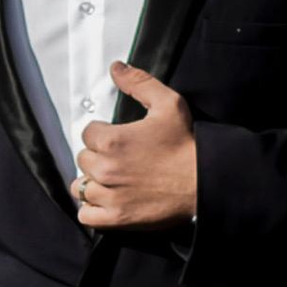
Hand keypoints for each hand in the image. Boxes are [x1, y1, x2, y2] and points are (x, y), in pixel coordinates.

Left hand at [74, 64, 198, 228]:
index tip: (118, 139)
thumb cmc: (188, 146)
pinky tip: (108, 200)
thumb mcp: (168, 105)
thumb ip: (139, 83)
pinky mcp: (116, 218)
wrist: (206, 182)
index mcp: (112, 140)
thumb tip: (117, 68)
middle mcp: (105, 168)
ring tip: (111, 180)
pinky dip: (93, 209)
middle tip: (119, 159)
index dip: (102, 134)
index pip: (87, 133)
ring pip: (81, 186)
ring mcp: (109, 196)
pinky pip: (87, 215)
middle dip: (98, 157)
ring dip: (92, 182)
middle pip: (83, 159)